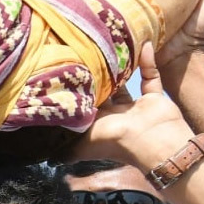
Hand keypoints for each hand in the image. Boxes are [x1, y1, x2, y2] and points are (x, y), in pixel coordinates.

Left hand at [72, 42, 194, 170]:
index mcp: (98, 124)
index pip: (84, 103)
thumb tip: (49, 160)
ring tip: (110, 46)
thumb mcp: (82, 146)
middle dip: (96, 75)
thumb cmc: (113, 141)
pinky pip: (151, 76)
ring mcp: (136, 107)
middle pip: (103, 90)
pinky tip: (141, 44)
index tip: (68, 70)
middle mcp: (115, 115)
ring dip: (120, 66)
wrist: (152, 143)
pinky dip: (147, 61)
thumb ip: (65, 151)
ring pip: (125, 82)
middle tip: (86, 52)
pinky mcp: (154, 98)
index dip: (77, 89)